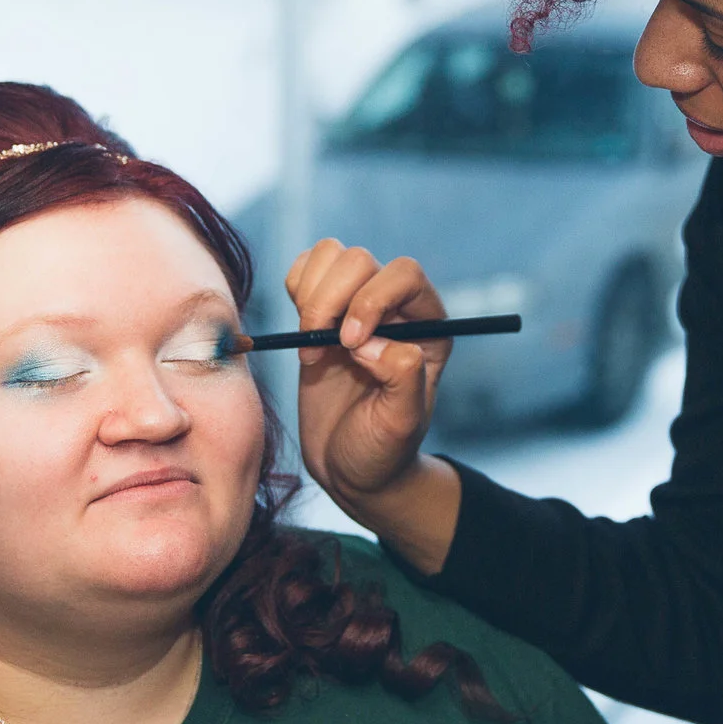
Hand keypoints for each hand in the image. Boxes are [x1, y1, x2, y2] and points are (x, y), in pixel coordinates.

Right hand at [284, 241, 461, 568]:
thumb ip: (401, 377)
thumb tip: (372, 340)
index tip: (349, 345)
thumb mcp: (400, 425)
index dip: (371, 299)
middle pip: (359, 260)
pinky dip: (295, 290)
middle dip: (330, 301)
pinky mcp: (323, 310)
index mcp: (427, 327)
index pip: (404, 274)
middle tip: (317, 353)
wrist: (347, 468)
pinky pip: (306, 269)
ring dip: (310, 296)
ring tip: (310, 347)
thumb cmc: (381, 451)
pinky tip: (301, 333)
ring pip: (331, 256)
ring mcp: (356, 305)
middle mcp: (394, 308)